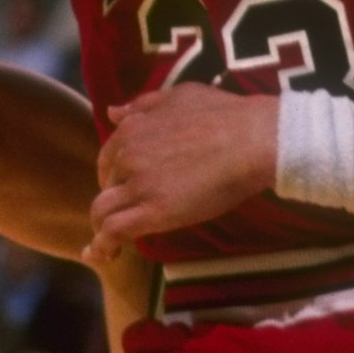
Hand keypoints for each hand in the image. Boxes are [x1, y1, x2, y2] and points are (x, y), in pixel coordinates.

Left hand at [90, 86, 276, 249]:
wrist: (251, 139)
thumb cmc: (224, 115)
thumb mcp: (177, 96)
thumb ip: (143, 105)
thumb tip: (113, 113)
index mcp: (132, 129)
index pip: (108, 159)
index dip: (115, 177)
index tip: (128, 189)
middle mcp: (127, 156)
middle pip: (105, 187)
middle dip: (115, 201)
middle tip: (132, 214)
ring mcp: (138, 185)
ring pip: (102, 212)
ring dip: (102, 227)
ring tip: (110, 244)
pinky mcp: (153, 212)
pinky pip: (114, 232)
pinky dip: (103, 246)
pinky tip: (107, 256)